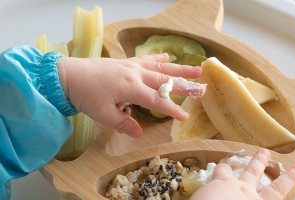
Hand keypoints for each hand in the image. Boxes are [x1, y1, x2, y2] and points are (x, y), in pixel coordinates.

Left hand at [57, 53, 204, 136]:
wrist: (68, 76)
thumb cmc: (85, 96)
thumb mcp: (103, 114)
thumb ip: (123, 123)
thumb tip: (139, 134)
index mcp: (131, 88)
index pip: (158, 100)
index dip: (172, 109)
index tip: (185, 117)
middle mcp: (136, 74)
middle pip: (166, 81)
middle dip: (185, 86)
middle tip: (202, 88)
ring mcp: (132, 66)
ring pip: (161, 68)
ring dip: (179, 69)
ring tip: (196, 68)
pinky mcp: (126, 62)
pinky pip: (146, 59)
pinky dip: (158, 59)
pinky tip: (167, 57)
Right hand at [190, 148, 294, 199]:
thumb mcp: (198, 196)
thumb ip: (204, 194)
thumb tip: (196, 199)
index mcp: (221, 184)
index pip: (222, 171)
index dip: (223, 169)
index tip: (224, 168)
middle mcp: (241, 189)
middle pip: (251, 172)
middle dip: (259, 161)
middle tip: (265, 152)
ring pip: (276, 188)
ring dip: (287, 178)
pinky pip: (278, 196)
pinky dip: (289, 189)